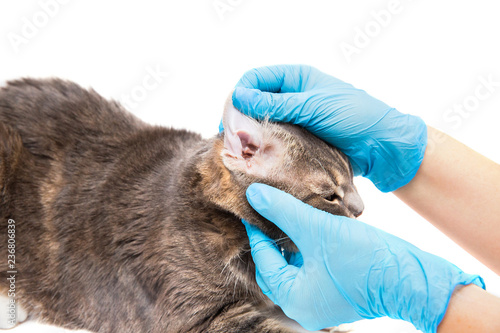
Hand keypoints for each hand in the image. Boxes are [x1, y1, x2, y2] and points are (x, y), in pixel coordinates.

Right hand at [230, 65, 426, 191]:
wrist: (383, 147)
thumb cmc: (355, 117)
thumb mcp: (314, 106)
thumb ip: (277, 104)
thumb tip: (240, 97)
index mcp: (296, 79)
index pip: (257, 78)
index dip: (240, 93)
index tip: (230, 114)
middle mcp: (292, 97)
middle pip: (254, 101)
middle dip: (239, 116)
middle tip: (229, 137)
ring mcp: (295, 119)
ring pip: (262, 123)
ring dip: (248, 134)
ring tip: (238, 151)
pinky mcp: (299, 140)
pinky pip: (274, 141)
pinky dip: (262, 147)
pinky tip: (255, 158)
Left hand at [244, 183, 483, 332]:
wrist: (412, 278)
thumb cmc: (363, 258)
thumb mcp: (317, 229)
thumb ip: (283, 211)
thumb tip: (253, 194)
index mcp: (293, 298)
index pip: (264, 261)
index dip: (256, 232)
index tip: (253, 206)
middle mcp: (303, 306)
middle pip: (275, 268)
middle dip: (270, 240)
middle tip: (265, 211)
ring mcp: (321, 301)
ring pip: (293, 268)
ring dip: (288, 244)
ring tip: (284, 215)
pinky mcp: (335, 293)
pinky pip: (310, 270)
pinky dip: (305, 251)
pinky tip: (306, 229)